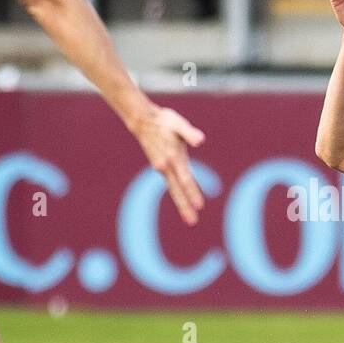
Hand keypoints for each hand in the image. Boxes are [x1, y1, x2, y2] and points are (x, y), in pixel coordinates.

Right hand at [132, 106, 205, 225]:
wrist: (142, 120)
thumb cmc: (163, 121)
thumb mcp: (178, 124)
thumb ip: (189, 133)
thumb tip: (201, 140)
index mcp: (172, 158)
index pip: (185, 179)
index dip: (192, 192)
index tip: (200, 206)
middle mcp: (165, 166)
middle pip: (177, 190)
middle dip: (185, 207)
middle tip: (193, 222)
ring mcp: (161, 168)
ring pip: (173, 189)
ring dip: (182, 204)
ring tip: (190, 218)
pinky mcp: (160, 167)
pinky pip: (171, 184)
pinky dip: (178, 194)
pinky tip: (183, 201)